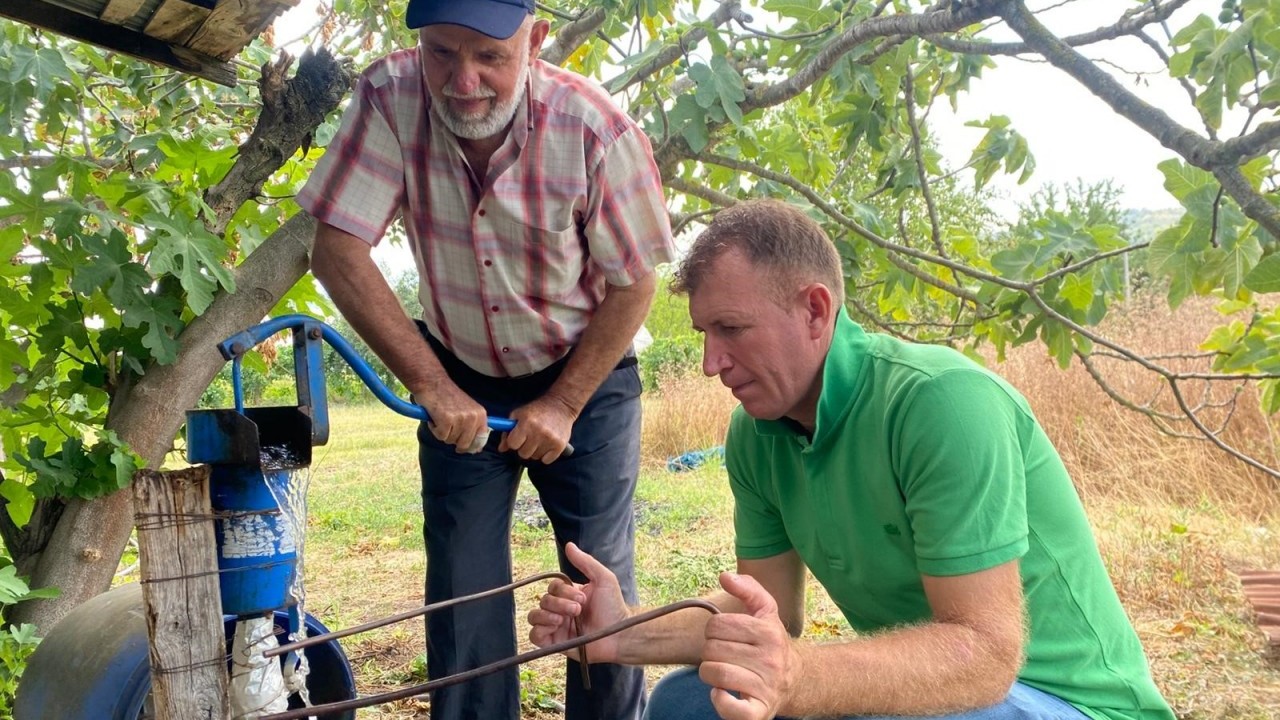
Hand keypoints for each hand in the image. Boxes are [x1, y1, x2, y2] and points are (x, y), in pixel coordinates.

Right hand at [413, 380, 489, 453]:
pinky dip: (434, 429)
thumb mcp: (468, 410)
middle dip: (453, 438)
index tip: (462, 444)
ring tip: (441, 417)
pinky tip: (435, 417)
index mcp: (481, 415)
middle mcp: (473, 417)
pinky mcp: (447, 420)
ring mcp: (461, 419)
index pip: (481, 440)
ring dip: (442, 432)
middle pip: (464, 444)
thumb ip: (473, 428)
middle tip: (447, 425)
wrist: (432, 383)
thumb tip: (477, 450)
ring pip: (451, 441)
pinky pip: (440, 436)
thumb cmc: (448, 397)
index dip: (471, 446)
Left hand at [501, 393, 575, 462]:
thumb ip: (507, 431)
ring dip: (535, 451)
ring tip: (540, 439)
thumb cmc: (537, 410)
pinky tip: (547, 444)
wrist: (561, 405)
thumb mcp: (519, 415)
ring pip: (534, 457)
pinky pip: (546, 461)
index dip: (514, 441)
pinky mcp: (560, 446)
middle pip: (523, 454)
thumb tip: (501, 449)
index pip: (512, 444)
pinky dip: (545, 455)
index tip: (519, 437)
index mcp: (526, 423)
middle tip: (530, 438)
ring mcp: (550, 440)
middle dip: (524, 447)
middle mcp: (538, 432)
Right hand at [527, 542, 630, 663]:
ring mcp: (556, 627)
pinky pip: (534, 636)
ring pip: (534, 616)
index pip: (553, 588)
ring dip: (546, 615)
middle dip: (559, 604)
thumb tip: (569, 545)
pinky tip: (555, 627)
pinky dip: (539, 630)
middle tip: (578, 609)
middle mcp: (560, 610)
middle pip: (543, 600)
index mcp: (570, 596)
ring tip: (562, 619)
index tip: (582, 597)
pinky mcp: (554, 643)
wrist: (619, 634)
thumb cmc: (614, 607)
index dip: (563, 591)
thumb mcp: (603, 579)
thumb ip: (586, 562)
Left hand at [699, 572, 800, 719]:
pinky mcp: (759, 711)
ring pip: (715, 673)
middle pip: (712, 649)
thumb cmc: (770, 644)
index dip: (714, 629)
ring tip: (722, 672)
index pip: (717, 624)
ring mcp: (765, 686)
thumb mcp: (765, 612)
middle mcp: (770, 659)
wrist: (795, 681)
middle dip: (711, 652)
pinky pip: (731, 708)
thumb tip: (725, 576)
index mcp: (768, 631)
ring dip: (710, 673)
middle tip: (723, 655)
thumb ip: (748, 588)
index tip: (724, 635)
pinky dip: (720, 700)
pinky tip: (722, 692)